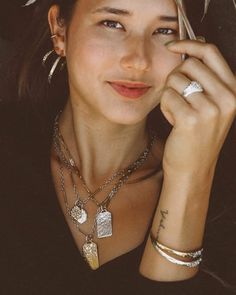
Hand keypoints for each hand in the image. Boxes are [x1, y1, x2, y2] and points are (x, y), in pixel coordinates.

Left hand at [160, 40, 235, 175]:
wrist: (192, 168)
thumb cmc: (197, 136)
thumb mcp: (211, 106)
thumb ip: (205, 80)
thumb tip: (188, 51)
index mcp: (234, 90)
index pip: (211, 52)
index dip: (189, 44)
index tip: (172, 45)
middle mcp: (227, 98)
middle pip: (189, 64)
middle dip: (175, 78)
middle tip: (178, 97)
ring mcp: (211, 109)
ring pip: (174, 80)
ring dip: (170, 95)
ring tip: (178, 113)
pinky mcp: (191, 119)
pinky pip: (167, 97)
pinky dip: (165, 108)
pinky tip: (173, 121)